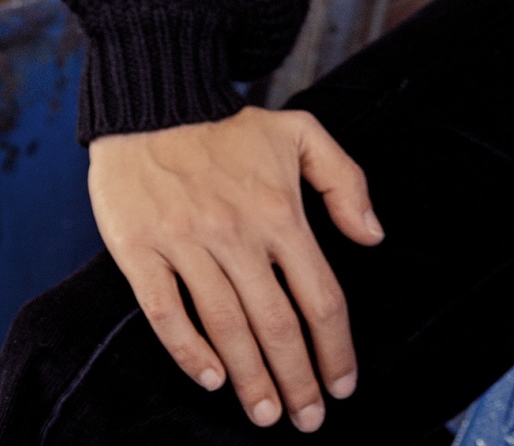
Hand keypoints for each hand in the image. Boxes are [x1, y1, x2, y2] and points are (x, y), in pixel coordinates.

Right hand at [88, 106, 384, 431]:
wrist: (156, 99)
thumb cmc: (232, 124)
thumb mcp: (302, 134)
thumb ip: (345, 182)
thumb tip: (373, 236)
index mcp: (281, 211)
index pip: (320, 295)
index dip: (336, 347)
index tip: (344, 384)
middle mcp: (238, 233)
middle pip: (276, 324)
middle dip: (298, 380)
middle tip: (308, 420)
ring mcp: (187, 245)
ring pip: (226, 328)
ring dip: (250, 379)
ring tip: (268, 414)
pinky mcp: (141, 252)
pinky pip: (167, 313)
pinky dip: (188, 352)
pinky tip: (211, 379)